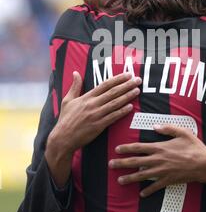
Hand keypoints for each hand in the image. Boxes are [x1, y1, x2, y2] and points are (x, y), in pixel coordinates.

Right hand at [45, 72, 140, 187]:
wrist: (63, 138)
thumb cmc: (65, 119)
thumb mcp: (67, 100)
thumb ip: (74, 86)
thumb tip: (75, 73)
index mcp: (86, 97)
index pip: (105, 85)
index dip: (117, 79)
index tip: (127, 75)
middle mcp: (92, 104)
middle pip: (113, 92)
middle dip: (126, 85)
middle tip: (137, 80)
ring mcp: (96, 115)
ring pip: (115, 103)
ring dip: (127, 96)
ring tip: (137, 91)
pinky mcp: (99, 125)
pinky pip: (113, 117)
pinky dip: (122, 111)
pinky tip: (130, 107)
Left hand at [109, 125, 205, 196]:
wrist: (205, 164)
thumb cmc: (195, 147)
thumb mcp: (183, 132)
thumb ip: (167, 128)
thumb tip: (154, 126)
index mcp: (160, 147)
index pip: (139, 147)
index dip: (126, 148)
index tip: (116, 149)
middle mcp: (158, 160)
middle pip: (136, 162)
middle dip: (122, 163)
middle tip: (110, 165)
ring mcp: (163, 172)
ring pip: (142, 176)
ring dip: (130, 178)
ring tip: (119, 180)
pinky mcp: (169, 181)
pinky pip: (156, 187)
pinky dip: (148, 191)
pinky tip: (141, 194)